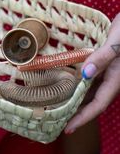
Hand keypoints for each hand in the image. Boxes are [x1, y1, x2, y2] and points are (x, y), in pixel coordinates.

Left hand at [65, 13, 119, 133]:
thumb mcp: (116, 44)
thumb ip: (102, 58)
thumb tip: (85, 74)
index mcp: (115, 79)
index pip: (98, 104)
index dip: (83, 118)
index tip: (68, 128)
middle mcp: (110, 80)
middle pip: (92, 103)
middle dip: (77, 114)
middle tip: (59, 121)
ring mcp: (106, 75)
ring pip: (90, 93)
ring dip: (77, 102)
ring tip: (61, 108)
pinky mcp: (102, 67)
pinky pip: (89, 82)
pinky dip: (79, 87)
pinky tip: (69, 88)